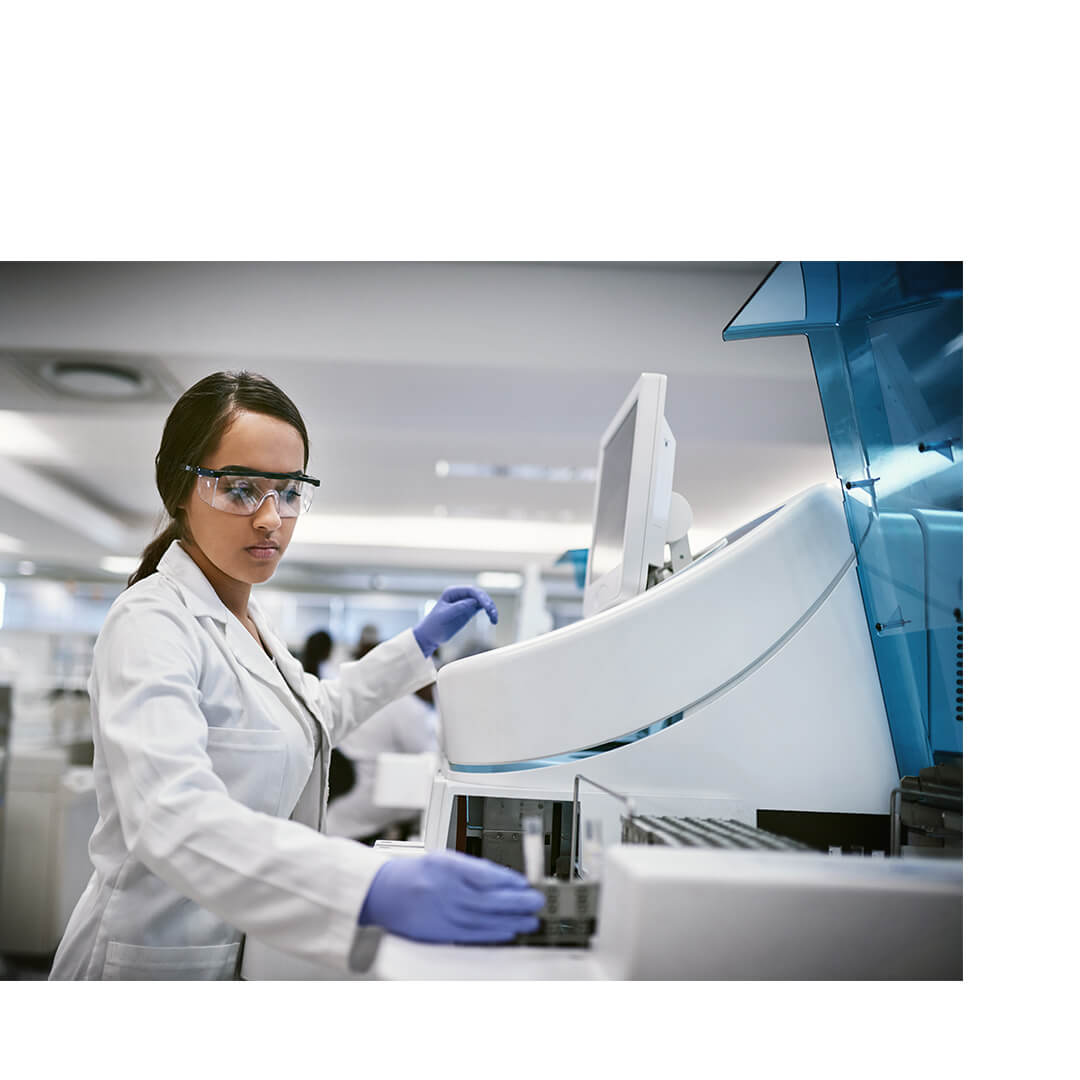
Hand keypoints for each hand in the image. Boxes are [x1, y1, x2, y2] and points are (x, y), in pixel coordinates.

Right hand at [357, 850, 543, 942]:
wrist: (384, 892)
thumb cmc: (416, 873)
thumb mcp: (444, 859)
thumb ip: (472, 868)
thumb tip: (502, 879)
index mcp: (448, 868)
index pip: (486, 874)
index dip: (509, 881)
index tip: (525, 883)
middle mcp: (447, 891)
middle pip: (490, 899)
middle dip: (517, 901)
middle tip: (537, 901)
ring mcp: (444, 913)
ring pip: (485, 919)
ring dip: (511, 920)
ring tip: (530, 919)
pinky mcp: (441, 932)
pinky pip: (473, 934)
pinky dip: (494, 933)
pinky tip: (509, 931)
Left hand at [412, 586, 497, 657]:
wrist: (430, 636)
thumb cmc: (433, 625)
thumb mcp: (444, 616)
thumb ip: (458, 608)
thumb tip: (474, 602)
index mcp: (452, 593)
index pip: (471, 590)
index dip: (481, 597)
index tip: (487, 607)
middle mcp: (460, 595)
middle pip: (479, 595)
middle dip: (488, 603)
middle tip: (493, 614)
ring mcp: (465, 603)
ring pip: (483, 601)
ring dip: (490, 608)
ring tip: (494, 619)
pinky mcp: (469, 611)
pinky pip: (482, 608)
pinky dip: (488, 613)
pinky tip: (492, 619)